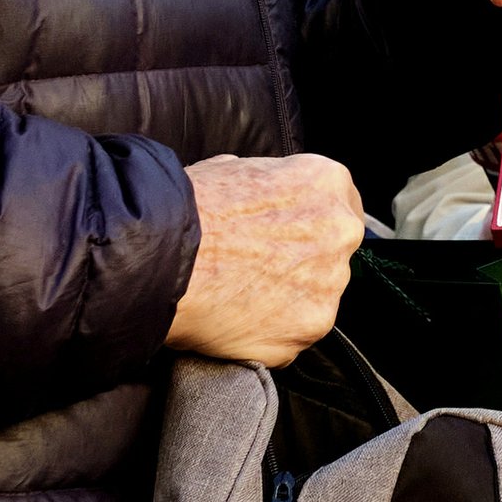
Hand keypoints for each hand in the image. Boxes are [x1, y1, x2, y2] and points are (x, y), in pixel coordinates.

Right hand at [167, 153, 367, 365]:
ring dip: (288, 298)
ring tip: (240, 296)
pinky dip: (271, 333)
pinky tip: (237, 322)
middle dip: (303, 260)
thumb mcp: (232, 168)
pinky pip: (294, 333)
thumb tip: (262, 195)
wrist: (160, 256)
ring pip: (316, 295)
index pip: (340, 203)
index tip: (288, 232)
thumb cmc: (188, 208)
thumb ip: (268, 184)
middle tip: (259, 267)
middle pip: (332, 251)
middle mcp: (341, 232)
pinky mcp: (309, 327)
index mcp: (327, 183)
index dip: (310, 219)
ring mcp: (329, 285)